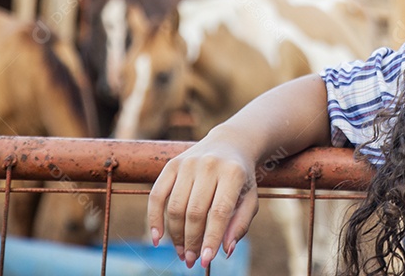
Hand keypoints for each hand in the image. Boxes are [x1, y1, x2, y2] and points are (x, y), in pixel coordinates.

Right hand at [148, 134, 258, 269]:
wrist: (230, 143)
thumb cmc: (241, 178)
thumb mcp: (250, 198)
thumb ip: (241, 223)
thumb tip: (225, 250)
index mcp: (233, 172)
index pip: (219, 212)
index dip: (211, 238)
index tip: (205, 261)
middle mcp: (209, 165)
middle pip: (195, 212)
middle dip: (192, 241)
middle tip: (191, 261)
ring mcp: (188, 163)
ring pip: (175, 208)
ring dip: (176, 236)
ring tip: (182, 252)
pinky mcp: (171, 165)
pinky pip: (156, 196)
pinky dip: (154, 219)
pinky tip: (158, 238)